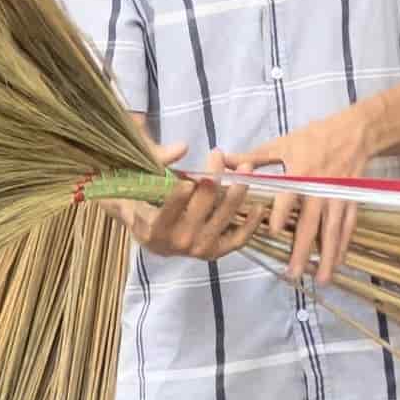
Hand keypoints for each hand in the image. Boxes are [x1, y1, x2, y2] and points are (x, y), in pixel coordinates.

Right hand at [115, 142, 260, 261]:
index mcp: (152, 230)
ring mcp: (198, 250)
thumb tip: (182, 147)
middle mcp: (177, 243)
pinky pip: (238, 239)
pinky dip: (251, 224)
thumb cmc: (142, 202)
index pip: (167, 213)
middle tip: (217, 153)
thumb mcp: (140, 180)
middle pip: (200, 209)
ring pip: (223, 219)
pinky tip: (259, 205)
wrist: (151, 233)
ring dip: (237, 192)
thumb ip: (157, 160)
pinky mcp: (216, 252)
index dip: (177, 198)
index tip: (187, 180)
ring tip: (245, 169)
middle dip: (211, 179)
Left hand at [231, 111, 374, 286]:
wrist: (353, 132)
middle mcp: (320, 188)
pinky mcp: (351, 200)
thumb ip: (252, 158)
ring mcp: (338, 197)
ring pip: (332, 231)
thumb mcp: (282, 144)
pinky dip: (344, 246)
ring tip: (320, 279)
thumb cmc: (313, 138)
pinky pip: (348, 227)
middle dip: (302, 250)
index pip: (289, 195)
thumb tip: (221, 162)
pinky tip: (338, 264)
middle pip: (311, 223)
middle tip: (292, 274)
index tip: (271, 232)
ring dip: (326, 256)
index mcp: (301, 172)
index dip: (281, 213)